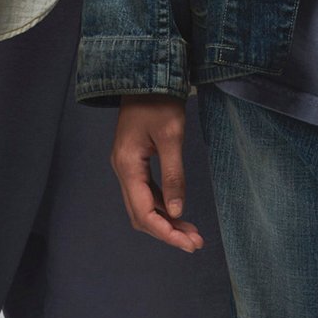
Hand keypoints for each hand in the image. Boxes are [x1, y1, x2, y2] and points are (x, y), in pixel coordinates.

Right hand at [112, 96, 204, 252]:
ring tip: (191, 233)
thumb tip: (177, 211)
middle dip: (167, 231)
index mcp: (127, 164)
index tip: (188, 244)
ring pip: (143, 204)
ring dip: (166, 220)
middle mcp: (122, 168)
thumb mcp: (171, 136)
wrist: (146, 73)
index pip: (143, 212)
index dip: (165, 232)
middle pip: (141, 213)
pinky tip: (178, 211)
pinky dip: (162, 205)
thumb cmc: (159, 99)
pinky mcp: (134, 159)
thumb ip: (173, 175)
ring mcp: (127, 164)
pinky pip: (146, 191)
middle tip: (195, 242)